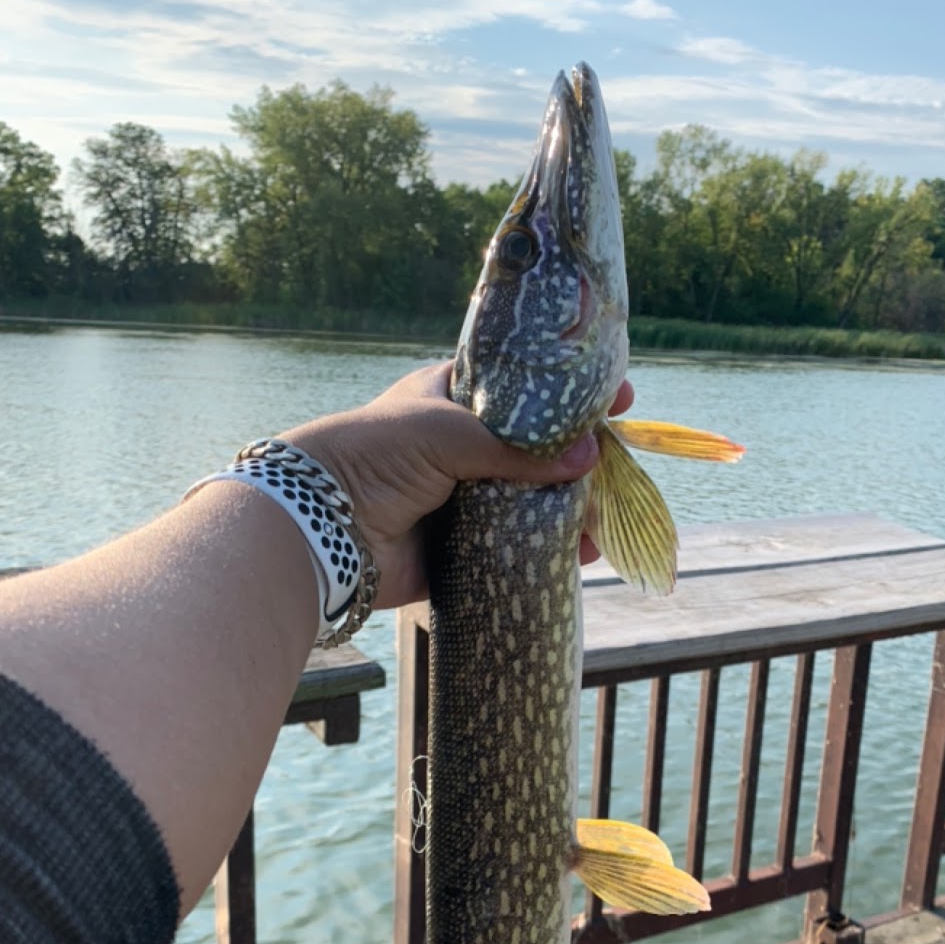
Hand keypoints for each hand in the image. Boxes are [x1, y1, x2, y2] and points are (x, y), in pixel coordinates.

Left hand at [281, 363, 630, 606]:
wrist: (322, 526)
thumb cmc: (374, 454)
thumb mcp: (447, 432)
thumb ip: (516, 448)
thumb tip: (588, 460)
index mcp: (452, 400)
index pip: (522, 391)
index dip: (568, 393)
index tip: (617, 396)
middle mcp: (460, 447)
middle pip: (535, 449)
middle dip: (579, 457)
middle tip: (622, 463)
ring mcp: (463, 499)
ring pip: (531, 501)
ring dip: (571, 508)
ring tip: (606, 516)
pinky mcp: (462, 548)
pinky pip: (516, 548)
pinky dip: (549, 551)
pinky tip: (581, 552)